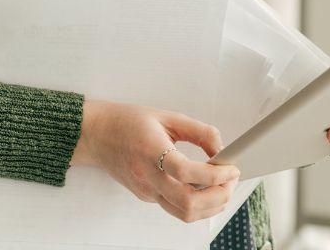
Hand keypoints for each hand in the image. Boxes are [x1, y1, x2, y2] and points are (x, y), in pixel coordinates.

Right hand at [71, 99, 239, 222]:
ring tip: (224, 187)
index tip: (231, 168)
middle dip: (218, 196)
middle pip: (188, 203)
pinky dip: (198, 204)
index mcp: (151, 151)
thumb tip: (222, 151)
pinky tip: (207, 189)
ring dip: (211, 206)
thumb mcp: (169, 116)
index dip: (214, 175)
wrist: (98, 135)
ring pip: (183, 213)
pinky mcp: (146, 197)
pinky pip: (176, 208)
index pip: (186, 172)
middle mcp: (147, 177)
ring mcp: (146, 191)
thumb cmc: (130, 122)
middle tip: (232, 181)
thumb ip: (200, 132)